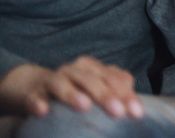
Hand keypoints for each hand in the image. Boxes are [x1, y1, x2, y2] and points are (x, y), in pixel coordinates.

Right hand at [0, 59, 142, 118]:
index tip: (137, 113)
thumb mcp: (95, 90)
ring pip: (62, 83)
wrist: (31, 86)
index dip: (126, 94)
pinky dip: (38, 102)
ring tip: (84, 106)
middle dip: (106, 95)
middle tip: (118, 112)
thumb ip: (115, 93)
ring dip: (73, 94)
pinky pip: (34, 97)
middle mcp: (74, 70)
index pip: (114, 78)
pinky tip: (43, 111)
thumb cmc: (73, 90)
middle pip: (92, 79)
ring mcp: (52, 80)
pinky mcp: (32, 93)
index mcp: (93, 68)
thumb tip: (136, 108)